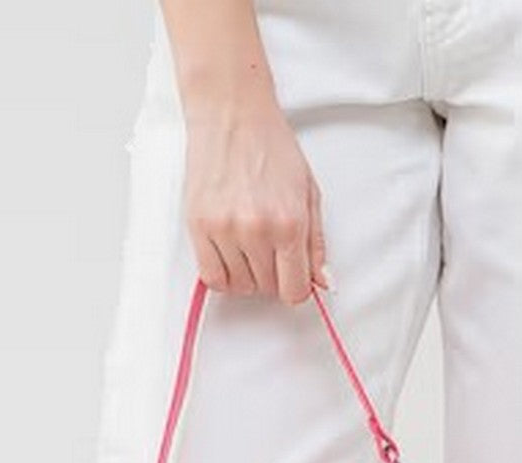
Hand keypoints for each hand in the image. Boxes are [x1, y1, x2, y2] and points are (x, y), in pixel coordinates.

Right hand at [183, 99, 328, 304]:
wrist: (232, 113)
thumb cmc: (271, 146)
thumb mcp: (308, 192)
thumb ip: (316, 243)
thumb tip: (323, 282)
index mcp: (290, 223)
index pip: (295, 290)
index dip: (295, 287)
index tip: (291, 275)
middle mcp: (258, 230)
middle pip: (268, 289)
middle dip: (271, 275)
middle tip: (268, 248)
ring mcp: (225, 229)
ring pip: (239, 286)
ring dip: (246, 274)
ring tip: (247, 245)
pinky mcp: (198, 225)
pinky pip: (211, 277)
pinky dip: (221, 274)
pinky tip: (228, 255)